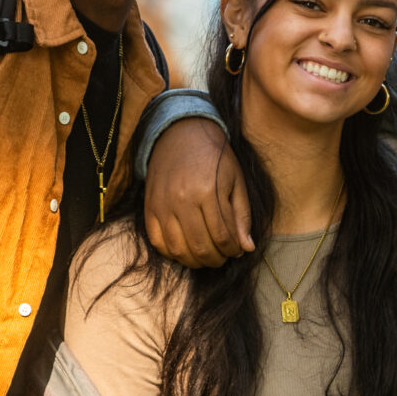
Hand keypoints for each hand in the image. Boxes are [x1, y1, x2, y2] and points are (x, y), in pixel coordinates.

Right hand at [143, 118, 252, 267]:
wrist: (181, 134)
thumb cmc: (215, 157)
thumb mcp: (236, 181)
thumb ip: (242, 216)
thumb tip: (247, 248)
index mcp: (208, 192)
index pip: (222, 236)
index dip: (232, 250)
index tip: (237, 251)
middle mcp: (183, 200)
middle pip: (201, 247)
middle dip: (216, 259)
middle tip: (223, 258)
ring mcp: (163, 205)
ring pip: (178, 249)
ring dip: (195, 261)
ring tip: (206, 257)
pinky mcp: (150, 207)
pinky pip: (157, 241)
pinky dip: (172, 253)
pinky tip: (185, 250)